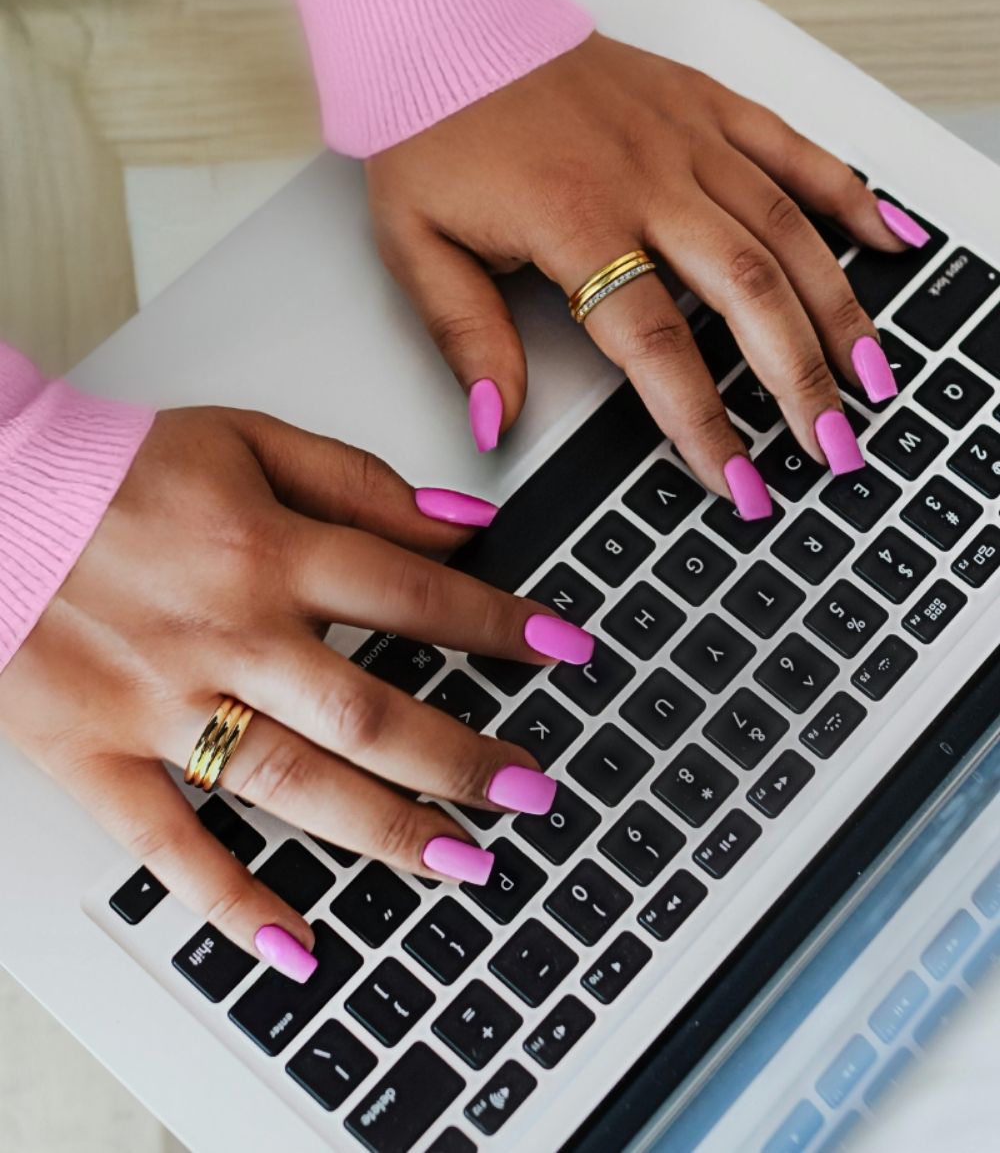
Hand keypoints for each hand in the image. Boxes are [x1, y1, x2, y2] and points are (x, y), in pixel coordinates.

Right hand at [0, 408, 589, 978]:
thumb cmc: (117, 468)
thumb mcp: (248, 440)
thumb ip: (359, 481)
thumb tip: (464, 524)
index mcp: (268, 549)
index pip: (416, 596)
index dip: (504, 626)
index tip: (567, 652)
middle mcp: (227, 632)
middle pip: (371, 711)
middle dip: (464, 758)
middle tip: (531, 790)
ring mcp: (161, 702)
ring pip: (292, 784)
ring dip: (386, 831)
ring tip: (465, 864)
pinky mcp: (95, 753)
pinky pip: (169, 842)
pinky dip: (232, 899)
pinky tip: (297, 943)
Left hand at [366, 32, 920, 510]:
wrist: (444, 19)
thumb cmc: (431, 129)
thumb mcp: (417, 246)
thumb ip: (467, 337)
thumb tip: (493, 421)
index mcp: (575, 220)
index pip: (656, 344)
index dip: (702, 420)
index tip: (736, 477)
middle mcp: (646, 177)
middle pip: (747, 292)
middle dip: (798, 379)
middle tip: (830, 445)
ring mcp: (684, 134)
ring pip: (786, 229)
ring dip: (837, 308)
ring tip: (871, 374)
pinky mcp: (703, 101)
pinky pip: (792, 147)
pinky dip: (845, 194)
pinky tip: (886, 241)